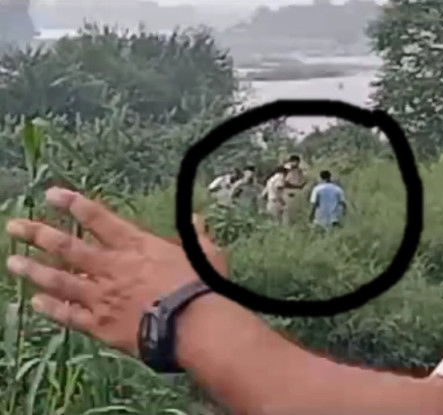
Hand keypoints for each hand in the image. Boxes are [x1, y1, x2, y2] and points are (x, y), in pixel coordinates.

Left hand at [4, 187, 227, 356]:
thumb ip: (196, 235)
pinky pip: (69, 315)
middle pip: (67, 247)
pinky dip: (51, 309)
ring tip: (12, 262)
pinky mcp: (100, 324)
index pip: (99, 219)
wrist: (192, 324)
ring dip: (34, 270)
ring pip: (59, 280)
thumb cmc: (201, 287)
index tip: (52, 194)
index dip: (73, 204)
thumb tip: (198, 219)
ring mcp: (101, 296)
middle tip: (15, 225)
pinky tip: (35, 303)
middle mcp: (111, 266)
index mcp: (136, 245)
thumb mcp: (205, 254)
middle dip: (38, 234)